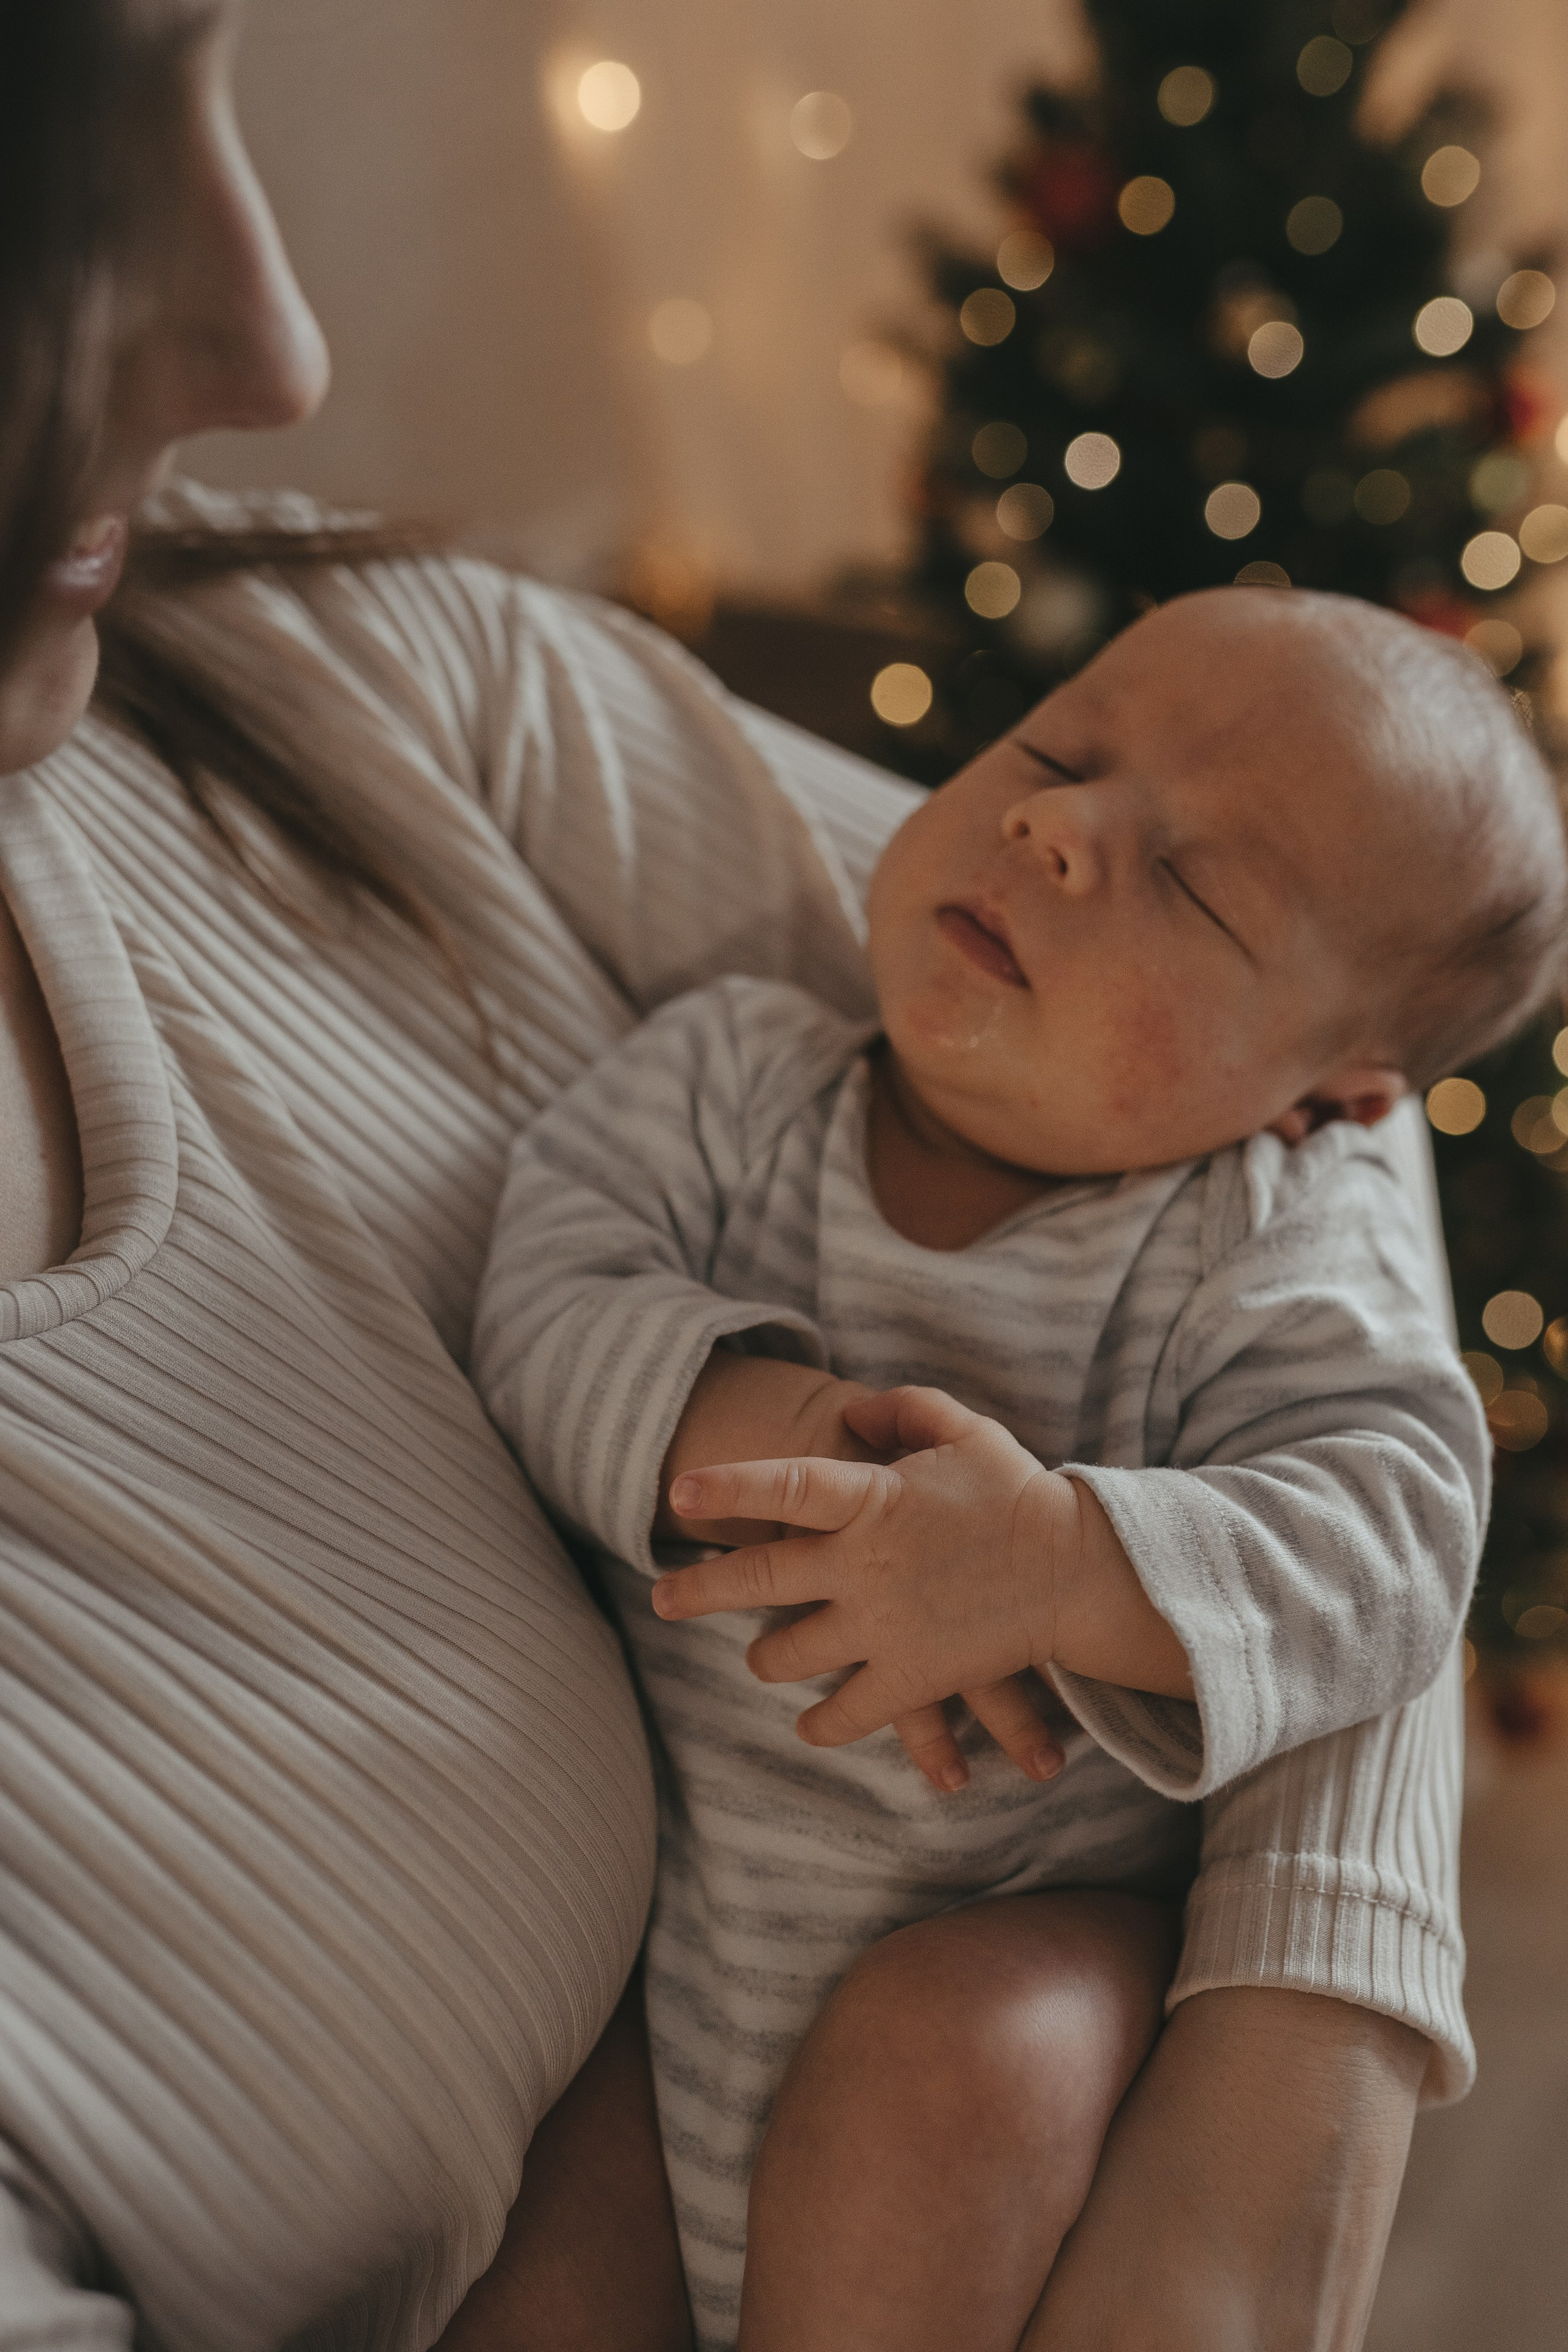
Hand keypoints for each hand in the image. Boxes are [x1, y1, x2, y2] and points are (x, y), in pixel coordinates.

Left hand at [657, 1385, 1073, 1788]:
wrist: (1081, 1571)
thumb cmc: (1021, 1493)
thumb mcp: (966, 1431)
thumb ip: (904, 1411)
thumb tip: (854, 1414)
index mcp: (874, 1498)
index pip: (784, 1485)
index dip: (728, 1487)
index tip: (679, 1493)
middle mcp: (865, 1564)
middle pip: (759, 1578)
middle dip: (700, 1589)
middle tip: (661, 1599)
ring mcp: (884, 1626)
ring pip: (789, 1654)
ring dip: (766, 1659)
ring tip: (758, 1658)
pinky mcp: (912, 1678)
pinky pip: (846, 1713)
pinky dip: (823, 1724)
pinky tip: (810, 1724)